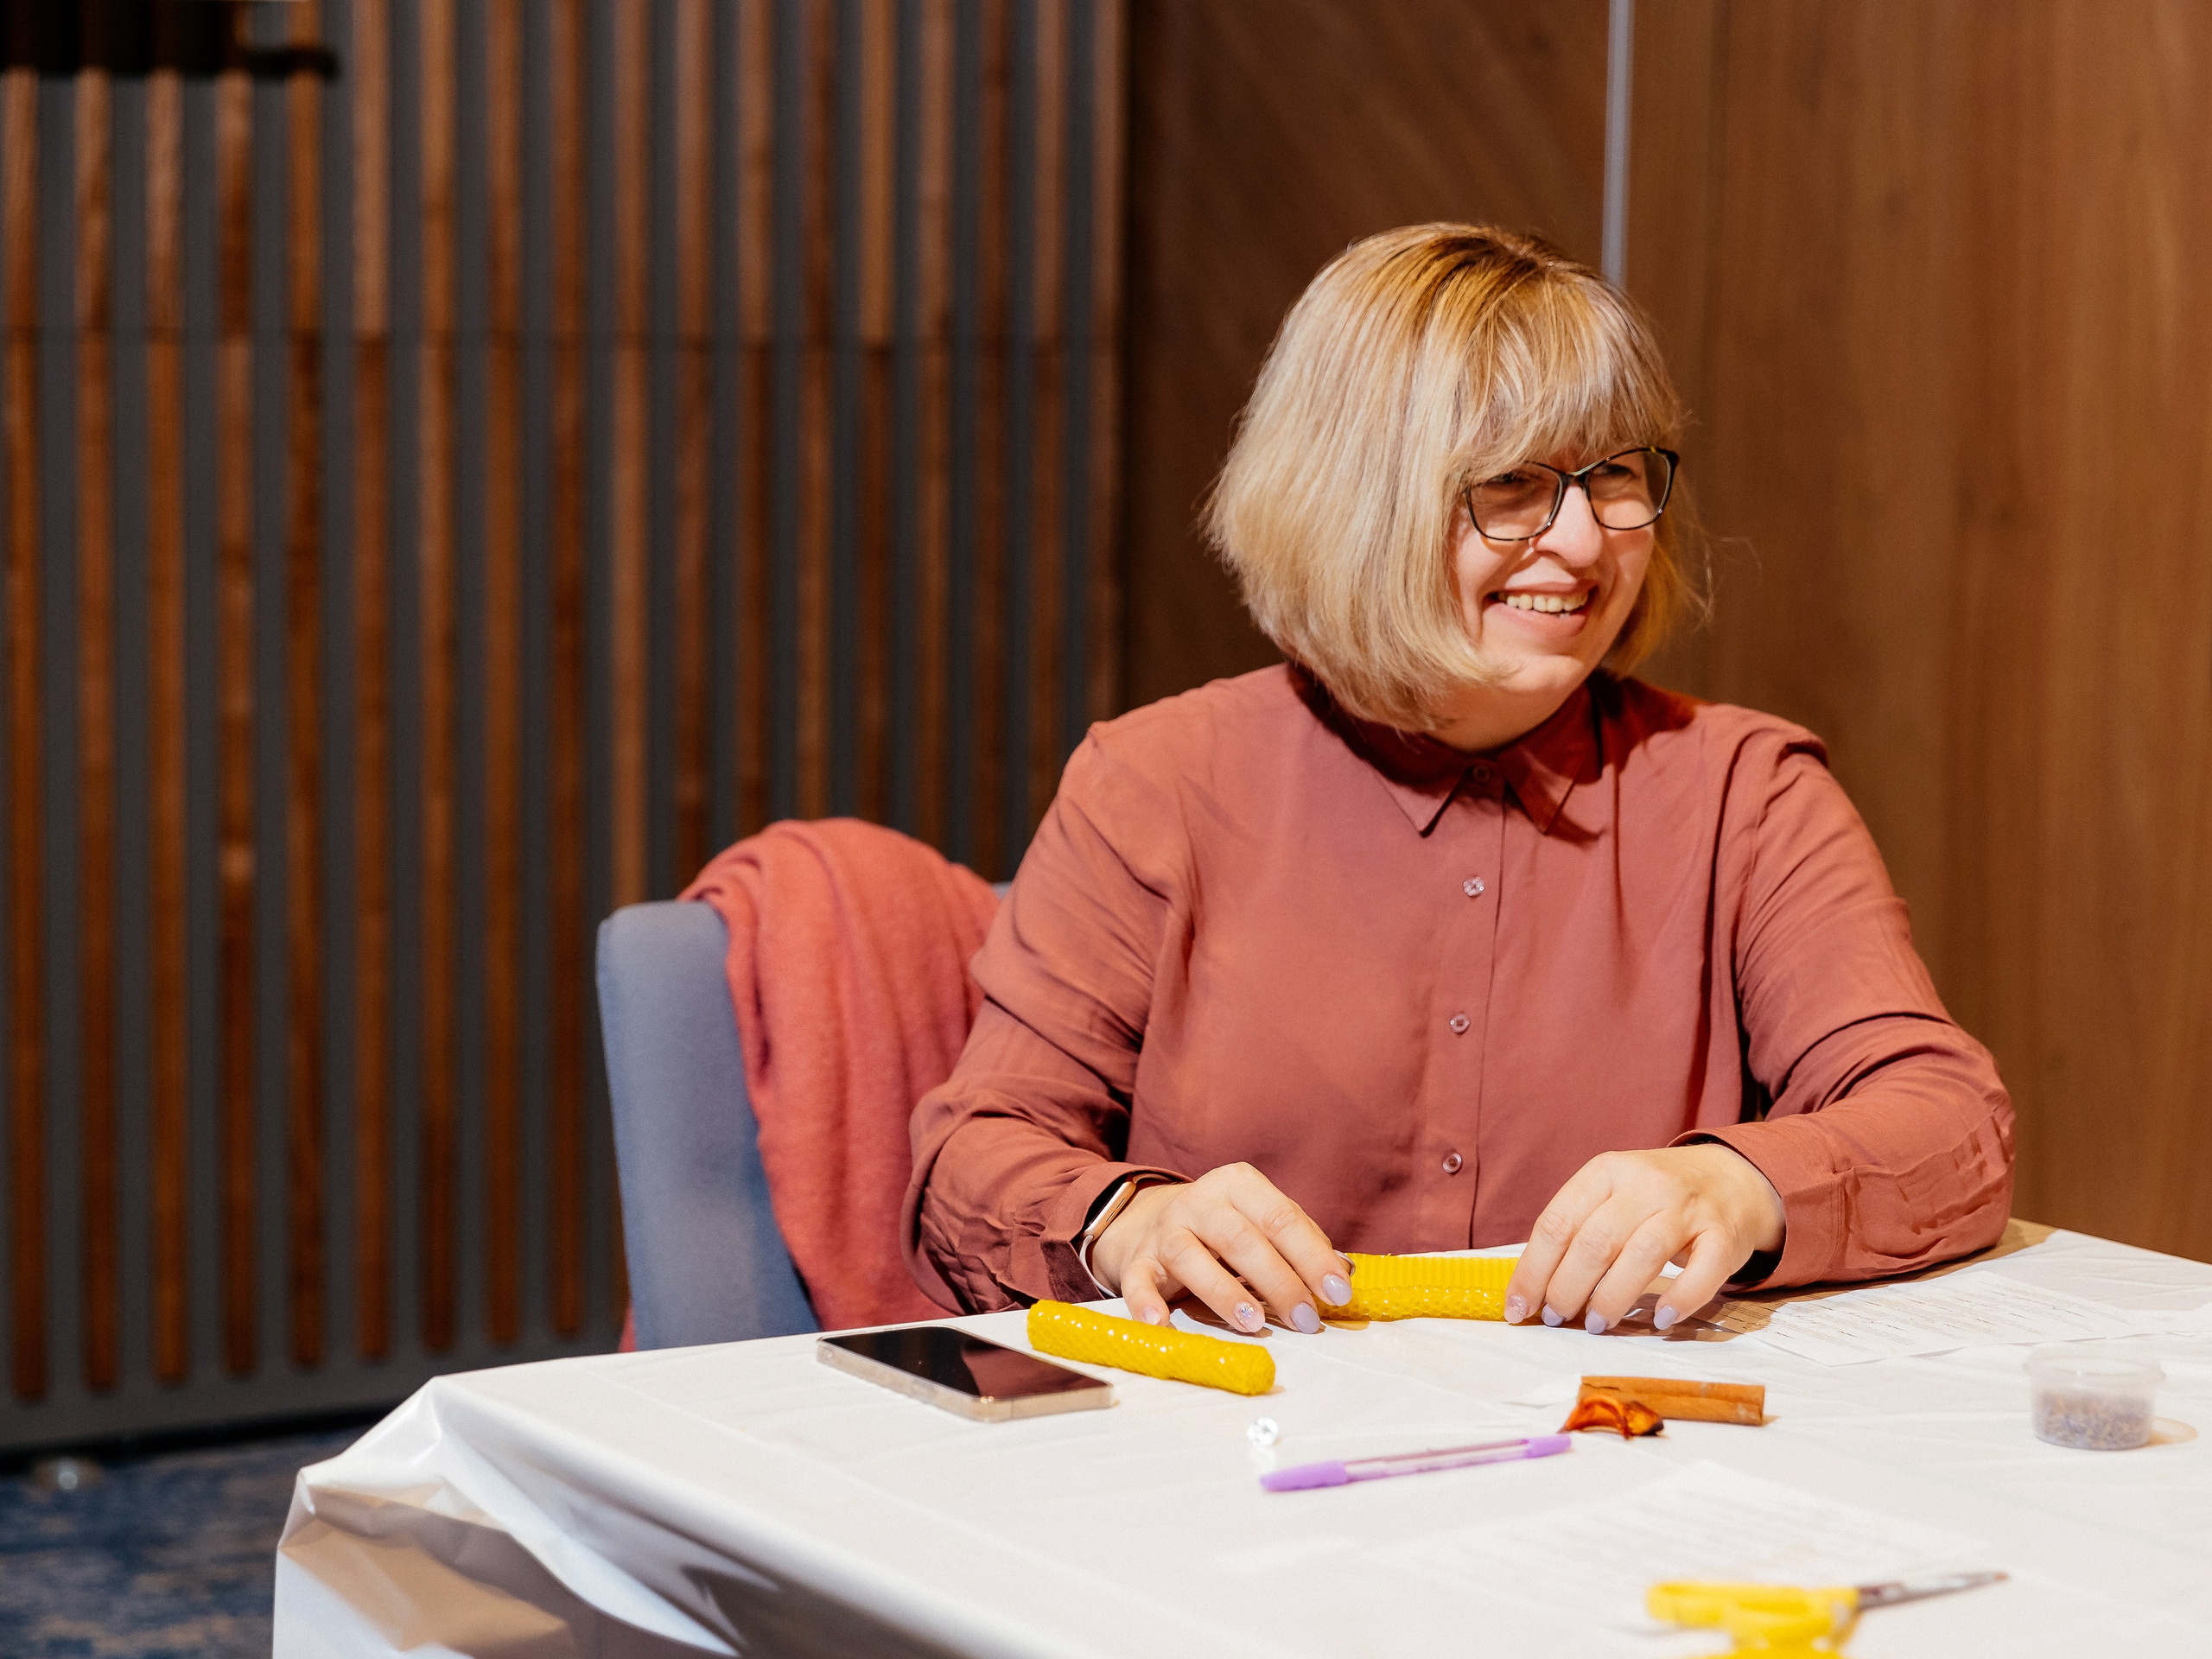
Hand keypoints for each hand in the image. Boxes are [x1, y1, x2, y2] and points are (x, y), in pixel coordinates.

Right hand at [1088, 1163, 1351, 1334]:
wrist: (1152, 1219)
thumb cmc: (1226, 1228)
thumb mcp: (1262, 1221)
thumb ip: (1301, 1243)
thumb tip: (1343, 1274)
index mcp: (1239, 1184)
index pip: (1281, 1217)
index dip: (1312, 1256)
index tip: (1338, 1292)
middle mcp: (1200, 1202)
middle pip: (1240, 1238)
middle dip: (1278, 1281)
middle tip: (1307, 1320)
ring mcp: (1165, 1230)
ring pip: (1190, 1256)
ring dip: (1222, 1291)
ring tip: (1253, 1323)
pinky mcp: (1137, 1260)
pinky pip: (1137, 1280)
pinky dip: (1145, 1303)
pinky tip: (1159, 1325)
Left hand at [1503, 1144, 1785, 1333]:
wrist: (1731, 1177)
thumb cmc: (1655, 1196)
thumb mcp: (1612, 1192)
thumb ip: (1578, 1229)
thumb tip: (1532, 1288)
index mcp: (1606, 1171)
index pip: (1558, 1222)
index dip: (1533, 1270)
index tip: (1518, 1307)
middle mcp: (1645, 1184)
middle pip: (1595, 1242)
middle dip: (1566, 1288)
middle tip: (1555, 1319)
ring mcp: (1687, 1208)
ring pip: (1642, 1255)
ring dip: (1612, 1297)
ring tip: (1596, 1324)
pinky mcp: (1724, 1235)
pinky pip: (1703, 1272)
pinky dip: (1681, 1298)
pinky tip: (1661, 1320)